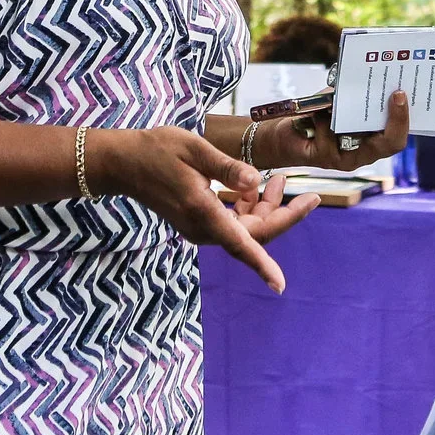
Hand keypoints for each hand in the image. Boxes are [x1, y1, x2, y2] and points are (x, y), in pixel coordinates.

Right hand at [92, 126, 314, 293]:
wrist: (123, 163)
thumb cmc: (156, 150)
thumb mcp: (195, 149)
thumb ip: (228, 168)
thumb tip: (256, 182)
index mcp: (202, 212)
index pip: (240, 244)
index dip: (263, 265)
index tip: (280, 285)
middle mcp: (202, 228)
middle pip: (253, 234)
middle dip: (282, 215)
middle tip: (310, 195)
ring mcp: (198, 228)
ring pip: (244, 229)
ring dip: (265, 208)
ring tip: (280, 179)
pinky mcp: (197, 222)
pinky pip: (232, 223)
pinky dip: (248, 207)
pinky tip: (255, 186)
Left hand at [268, 91, 409, 171]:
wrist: (287, 132)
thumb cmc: (318, 113)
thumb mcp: (340, 99)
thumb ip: (356, 93)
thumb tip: (373, 75)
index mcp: (373, 139)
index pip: (397, 137)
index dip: (403, 119)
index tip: (401, 93)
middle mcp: (365, 153)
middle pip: (391, 144)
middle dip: (396, 119)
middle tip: (396, 93)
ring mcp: (347, 159)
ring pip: (361, 141)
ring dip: (348, 114)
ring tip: (336, 101)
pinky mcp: (327, 159)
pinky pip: (331, 135)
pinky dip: (322, 118)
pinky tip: (313, 114)